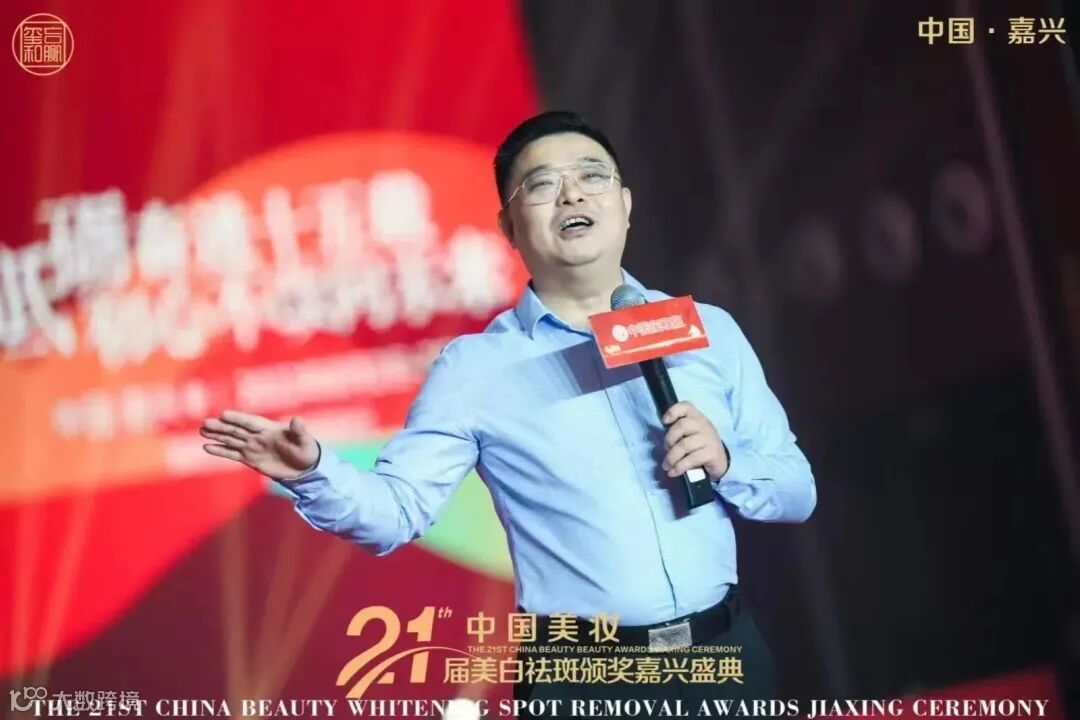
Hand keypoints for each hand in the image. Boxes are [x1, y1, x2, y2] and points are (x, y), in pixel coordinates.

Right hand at [200, 410, 319, 480]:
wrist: (305, 468)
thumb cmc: (307, 450)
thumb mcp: (305, 441)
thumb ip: (299, 431)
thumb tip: (297, 419)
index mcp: (270, 428)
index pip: (251, 422)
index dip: (238, 418)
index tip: (224, 415)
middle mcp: (258, 436)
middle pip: (237, 430)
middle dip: (221, 427)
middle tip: (205, 422)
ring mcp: (253, 447)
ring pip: (231, 440)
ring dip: (217, 435)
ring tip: (202, 431)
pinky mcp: (250, 459)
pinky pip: (232, 454)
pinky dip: (220, 451)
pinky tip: (207, 447)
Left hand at [661, 401, 729, 480]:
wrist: (720, 460)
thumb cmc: (699, 445)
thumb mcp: (690, 433)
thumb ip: (677, 431)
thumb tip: (660, 440)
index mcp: (696, 417)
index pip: (686, 406)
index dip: (673, 411)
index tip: (664, 422)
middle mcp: (704, 425)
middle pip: (682, 425)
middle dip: (669, 439)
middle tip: (666, 450)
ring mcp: (709, 439)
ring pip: (685, 445)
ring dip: (672, 457)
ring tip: (666, 466)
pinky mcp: (711, 453)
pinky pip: (691, 459)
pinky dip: (679, 467)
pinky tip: (673, 472)